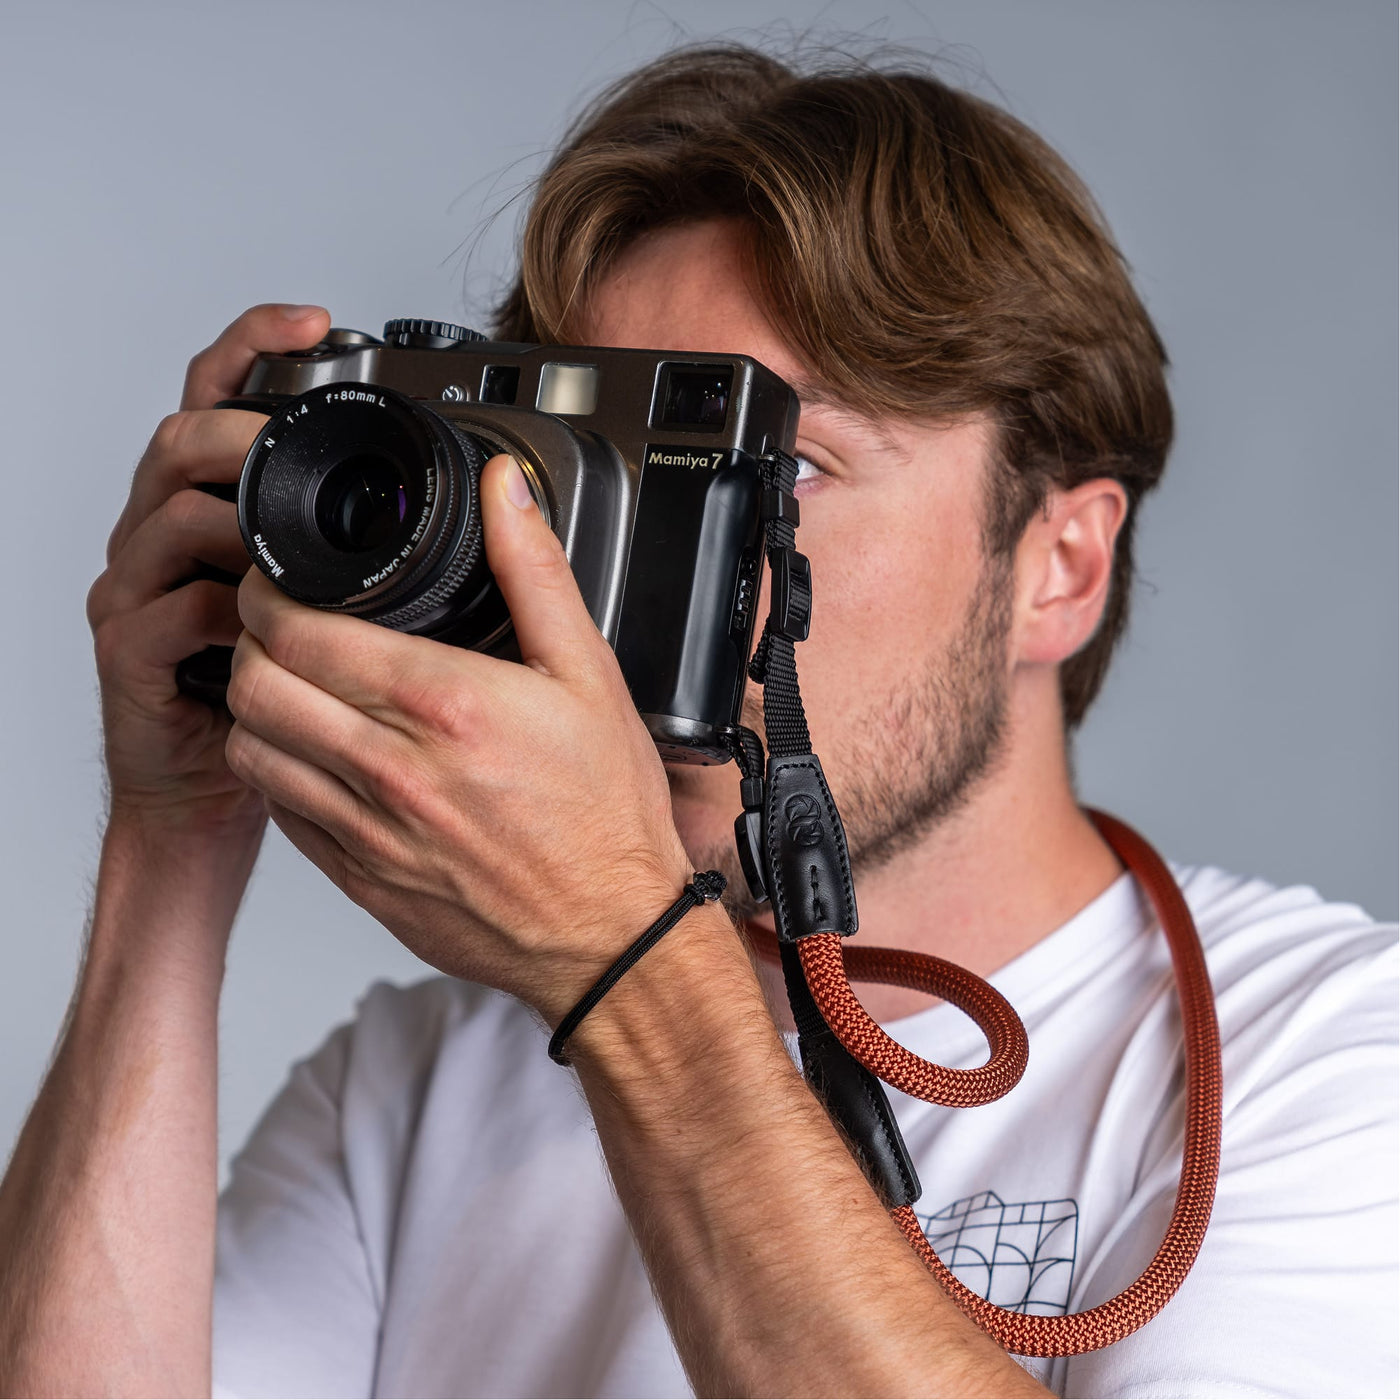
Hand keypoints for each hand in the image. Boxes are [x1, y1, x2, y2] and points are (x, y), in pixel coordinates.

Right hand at [86, 304, 330, 838]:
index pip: (220, 405)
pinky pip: (164, 609)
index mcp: (215, 510)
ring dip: (235, 517)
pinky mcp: (128, 649)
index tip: (312, 322)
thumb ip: (353, 549)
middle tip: (294, 445)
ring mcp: (137, 588)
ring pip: (168, 515)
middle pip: (180, 442)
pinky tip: (265, 622)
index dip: (255, 350)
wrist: (209, 793)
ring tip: (293, 537)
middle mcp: (163, 536)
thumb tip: (457, 507)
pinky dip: (219, 608)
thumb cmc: (283, 696)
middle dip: (240, 432)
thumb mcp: (326, 608)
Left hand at [224, 454, 693, 1019]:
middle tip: (279, 624)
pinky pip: (279, 813)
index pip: (299, 632)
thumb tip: (503, 491)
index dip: (269, 592)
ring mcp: (369, 832)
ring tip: (292, 685)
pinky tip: (320, 753)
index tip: (282, 580)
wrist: (612, 935)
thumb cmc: (607, 813)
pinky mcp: (361, 880)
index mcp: (445, 705)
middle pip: (253, 682)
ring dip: (257, 705)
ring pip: (252, 748)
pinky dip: (281, 770)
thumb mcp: (590, 675)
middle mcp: (393, 770)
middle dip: (251, 637)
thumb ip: (535, 572)